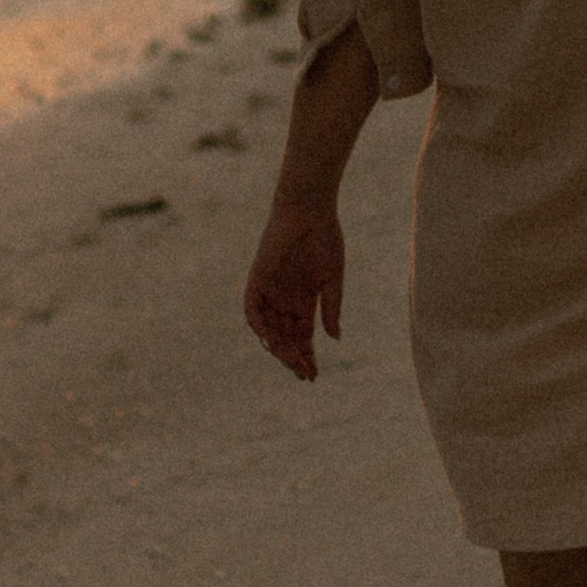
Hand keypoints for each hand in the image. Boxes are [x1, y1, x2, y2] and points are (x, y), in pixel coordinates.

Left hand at [244, 197, 344, 379]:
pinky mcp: (257, 279)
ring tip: (291, 361)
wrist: (309, 210)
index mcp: (304, 301)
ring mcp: (270, 291)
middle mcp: (284, 300)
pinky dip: (258, 326)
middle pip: (286, 338)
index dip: (308, 357)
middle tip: (303, 374)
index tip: (314, 376)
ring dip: (278, 347)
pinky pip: (252, 309)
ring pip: (269, 329)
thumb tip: (335, 339)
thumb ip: (331, 308)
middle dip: (293, 358)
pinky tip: (269, 340)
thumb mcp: (332, 279)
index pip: (303, 338)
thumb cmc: (325, 239)